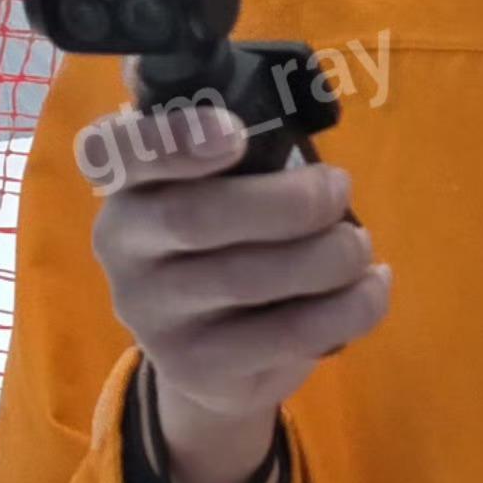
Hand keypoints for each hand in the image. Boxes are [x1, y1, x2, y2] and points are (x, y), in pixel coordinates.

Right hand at [78, 103, 390, 482]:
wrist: (213, 358)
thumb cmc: (231, 240)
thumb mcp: (223, 187)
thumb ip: (244, 146)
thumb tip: (298, 115)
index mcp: (127, 183)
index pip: (109, 150)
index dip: (172, 138)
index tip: (237, 133)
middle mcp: (122, 248)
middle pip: (195, 216)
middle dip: (289, 201)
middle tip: (339, 187)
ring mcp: (151, 315)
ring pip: (248, 277)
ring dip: (329, 254)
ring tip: (357, 245)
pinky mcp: (196, 367)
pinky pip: (287, 332)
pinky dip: (350, 306)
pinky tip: (372, 285)